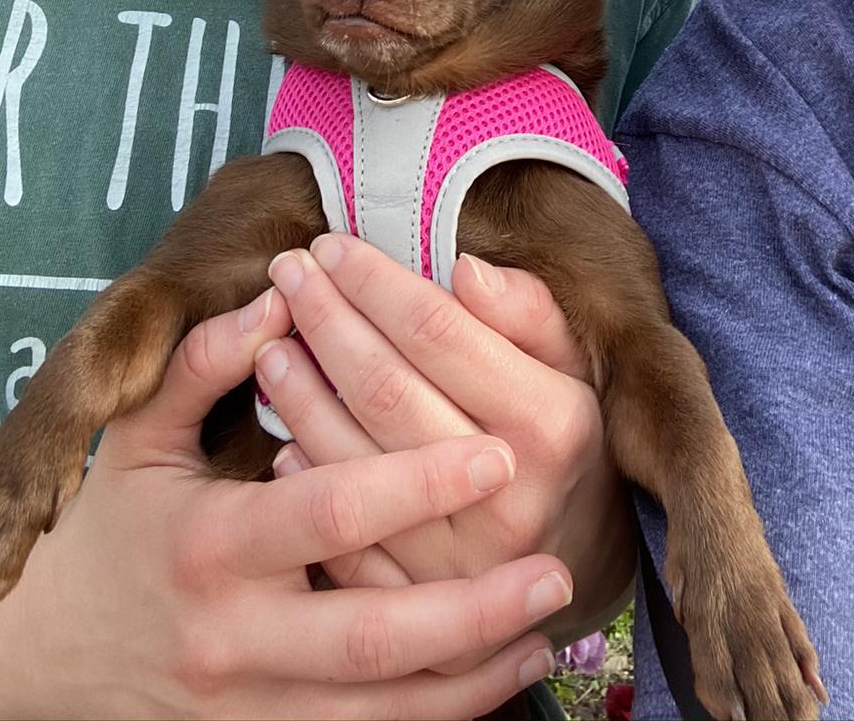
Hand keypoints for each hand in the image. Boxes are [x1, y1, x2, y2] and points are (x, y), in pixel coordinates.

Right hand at [0, 287, 565, 718]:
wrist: (47, 649)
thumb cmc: (112, 519)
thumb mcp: (141, 431)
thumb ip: (207, 359)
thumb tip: (279, 296)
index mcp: (210, 545)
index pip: (330, 514)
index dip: (415, 483)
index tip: (497, 452)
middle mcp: (233, 638)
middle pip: (370, 638)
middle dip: (470, 609)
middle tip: (555, 567)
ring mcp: (250, 708)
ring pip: (380, 711)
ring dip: (472, 676)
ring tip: (547, 633)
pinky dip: (437, 717)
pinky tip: (498, 678)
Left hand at [257, 236, 634, 635]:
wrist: (583, 562)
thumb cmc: (563, 439)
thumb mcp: (573, 367)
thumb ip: (529, 312)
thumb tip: (465, 270)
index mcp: (548, 423)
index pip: (440, 334)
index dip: (377, 284)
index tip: (331, 246)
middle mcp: (503, 493)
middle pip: (386, 390)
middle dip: (327, 319)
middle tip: (287, 271)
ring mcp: (456, 560)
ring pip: (352, 462)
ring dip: (300, 396)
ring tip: (271, 342)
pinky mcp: (418, 606)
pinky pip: (342, 543)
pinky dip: (307, 484)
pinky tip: (280, 440)